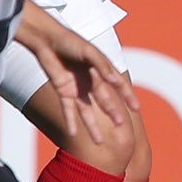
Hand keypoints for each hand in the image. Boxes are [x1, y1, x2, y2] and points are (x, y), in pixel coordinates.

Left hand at [20, 12, 137, 140]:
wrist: (45, 39)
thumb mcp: (89, 51)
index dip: (128, 96)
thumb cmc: (69, 41)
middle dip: (113, 113)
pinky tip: (73, 134)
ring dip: (92, 126)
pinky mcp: (62, 91)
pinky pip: (67, 110)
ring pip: (86, 111)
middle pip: (104, 100)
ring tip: (99, 141)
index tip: (137, 108)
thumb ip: (102, 66)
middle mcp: (90, 81)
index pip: (118, 85)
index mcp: (100, 69)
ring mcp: (76, 87)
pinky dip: (70, 121)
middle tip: (121, 126)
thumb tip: (116, 81)